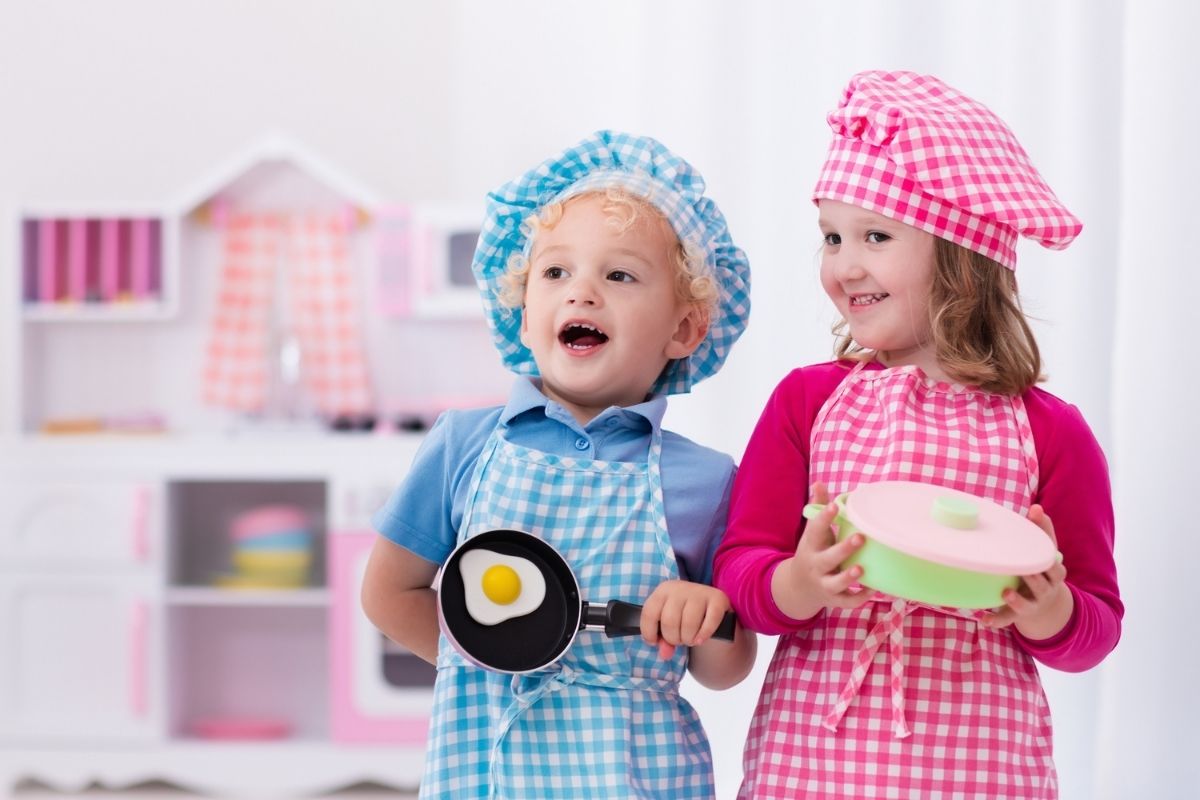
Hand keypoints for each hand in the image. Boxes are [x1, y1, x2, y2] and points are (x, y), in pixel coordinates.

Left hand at [640, 580, 732, 659]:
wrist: (710, 604)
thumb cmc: (684, 614)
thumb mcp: (669, 624)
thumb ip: (663, 640)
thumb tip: (665, 654)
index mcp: (663, 590)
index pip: (649, 613)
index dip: (649, 633)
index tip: (655, 642)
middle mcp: (680, 588)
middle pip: (669, 622)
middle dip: (673, 638)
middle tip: (679, 639)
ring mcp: (700, 592)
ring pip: (689, 624)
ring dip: (689, 639)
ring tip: (691, 639)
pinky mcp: (718, 599)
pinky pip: (709, 623)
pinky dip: (704, 635)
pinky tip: (701, 639)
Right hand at [770, 482, 873, 620]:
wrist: (797, 588)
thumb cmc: (813, 552)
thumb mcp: (812, 533)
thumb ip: (818, 508)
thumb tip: (819, 482)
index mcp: (810, 546)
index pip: (814, 529)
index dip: (824, 517)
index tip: (835, 505)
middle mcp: (815, 565)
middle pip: (827, 558)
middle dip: (843, 549)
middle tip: (860, 537)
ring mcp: (824, 584)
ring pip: (835, 583)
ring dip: (848, 577)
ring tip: (861, 568)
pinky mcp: (834, 599)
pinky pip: (846, 601)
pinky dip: (859, 598)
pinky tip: (874, 588)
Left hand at [979, 504, 1073, 638]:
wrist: (1047, 605)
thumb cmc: (1041, 568)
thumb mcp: (1045, 552)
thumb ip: (1042, 529)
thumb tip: (1036, 506)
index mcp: (1053, 573)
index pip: (1053, 565)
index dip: (1048, 559)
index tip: (1042, 551)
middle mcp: (1045, 590)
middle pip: (1042, 585)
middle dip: (1033, 579)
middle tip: (1022, 570)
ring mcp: (1031, 604)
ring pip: (1026, 605)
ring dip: (1016, 599)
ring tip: (1005, 592)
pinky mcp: (1017, 614)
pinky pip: (1007, 620)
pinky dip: (996, 621)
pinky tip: (984, 619)